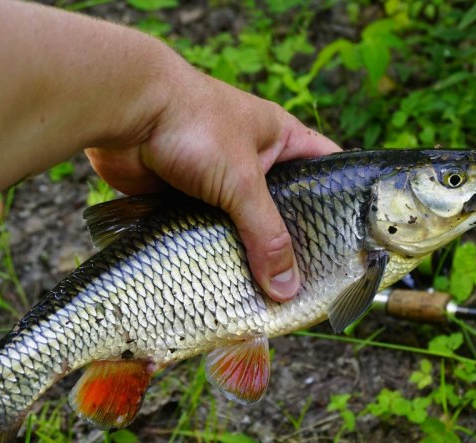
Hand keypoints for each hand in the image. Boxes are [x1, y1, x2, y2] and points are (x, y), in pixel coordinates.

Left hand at [86, 64, 339, 301]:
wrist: (124, 110)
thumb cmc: (194, 126)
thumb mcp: (242, 180)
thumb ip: (267, 234)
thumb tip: (287, 289)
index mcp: (280, 141)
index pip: (326, 170)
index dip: (341, 203)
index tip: (352, 245)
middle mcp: (255, 163)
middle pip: (285, 210)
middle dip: (294, 245)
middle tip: (311, 286)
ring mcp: (220, 183)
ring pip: (246, 228)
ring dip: (253, 257)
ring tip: (273, 298)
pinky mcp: (188, 200)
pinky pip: (210, 234)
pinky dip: (216, 256)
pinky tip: (228, 286)